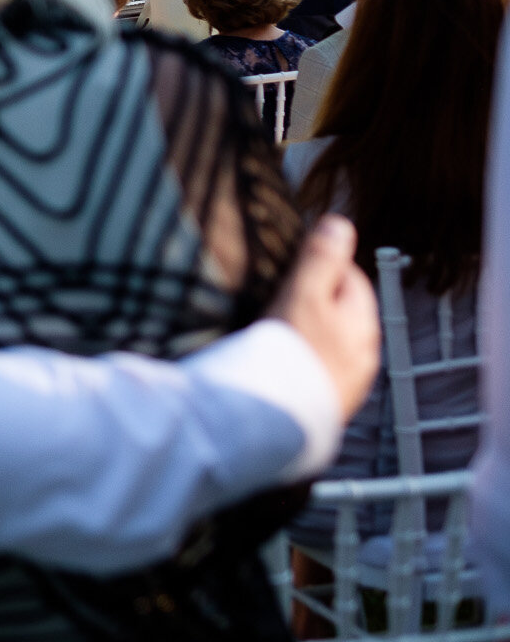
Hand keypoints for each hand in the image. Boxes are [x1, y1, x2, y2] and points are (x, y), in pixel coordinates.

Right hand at [269, 215, 379, 419]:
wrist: (276, 417)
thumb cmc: (290, 352)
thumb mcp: (303, 294)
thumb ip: (322, 258)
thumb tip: (341, 224)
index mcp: (364, 321)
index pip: (351, 276)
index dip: (319, 266)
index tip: (287, 269)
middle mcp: (366, 352)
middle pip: (341, 310)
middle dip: (315, 300)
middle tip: (276, 300)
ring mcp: (350, 381)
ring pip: (331, 341)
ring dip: (310, 332)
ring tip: (275, 333)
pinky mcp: (330, 402)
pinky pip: (319, 368)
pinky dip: (304, 360)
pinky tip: (281, 363)